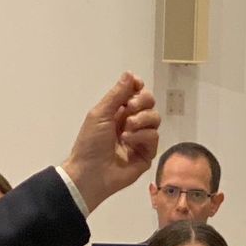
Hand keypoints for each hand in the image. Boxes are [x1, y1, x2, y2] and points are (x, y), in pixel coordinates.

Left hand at [60, 73, 160, 211]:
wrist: (90, 172)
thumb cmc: (90, 143)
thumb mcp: (100, 113)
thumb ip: (117, 94)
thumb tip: (130, 74)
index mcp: (118, 111)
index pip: (137, 93)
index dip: (138, 88)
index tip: (136, 86)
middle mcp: (132, 122)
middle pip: (150, 102)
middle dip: (142, 102)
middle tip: (129, 109)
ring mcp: (141, 138)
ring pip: (155, 118)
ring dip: (141, 120)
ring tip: (125, 130)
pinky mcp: (147, 153)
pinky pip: (154, 136)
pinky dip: (141, 136)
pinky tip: (128, 142)